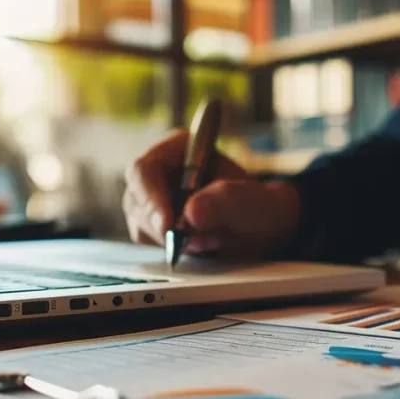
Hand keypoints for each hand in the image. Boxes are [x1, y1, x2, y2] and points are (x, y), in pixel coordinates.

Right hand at [122, 130, 301, 259]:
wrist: (262, 229)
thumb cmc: (259, 207)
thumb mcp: (252, 202)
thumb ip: (227, 202)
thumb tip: (192, 212)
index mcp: (179, 148)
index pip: (145, 170)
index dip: (151, 198)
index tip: (168, 226)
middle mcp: (159, 172)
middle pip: (137, 201)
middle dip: (167, 228)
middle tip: (199, 242)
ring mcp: (152, 200)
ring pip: (142, 226)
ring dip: (175, 241)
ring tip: (214, 240)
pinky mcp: (153, 226)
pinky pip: (151, 243)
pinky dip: (175, 250)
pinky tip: (203, 245)